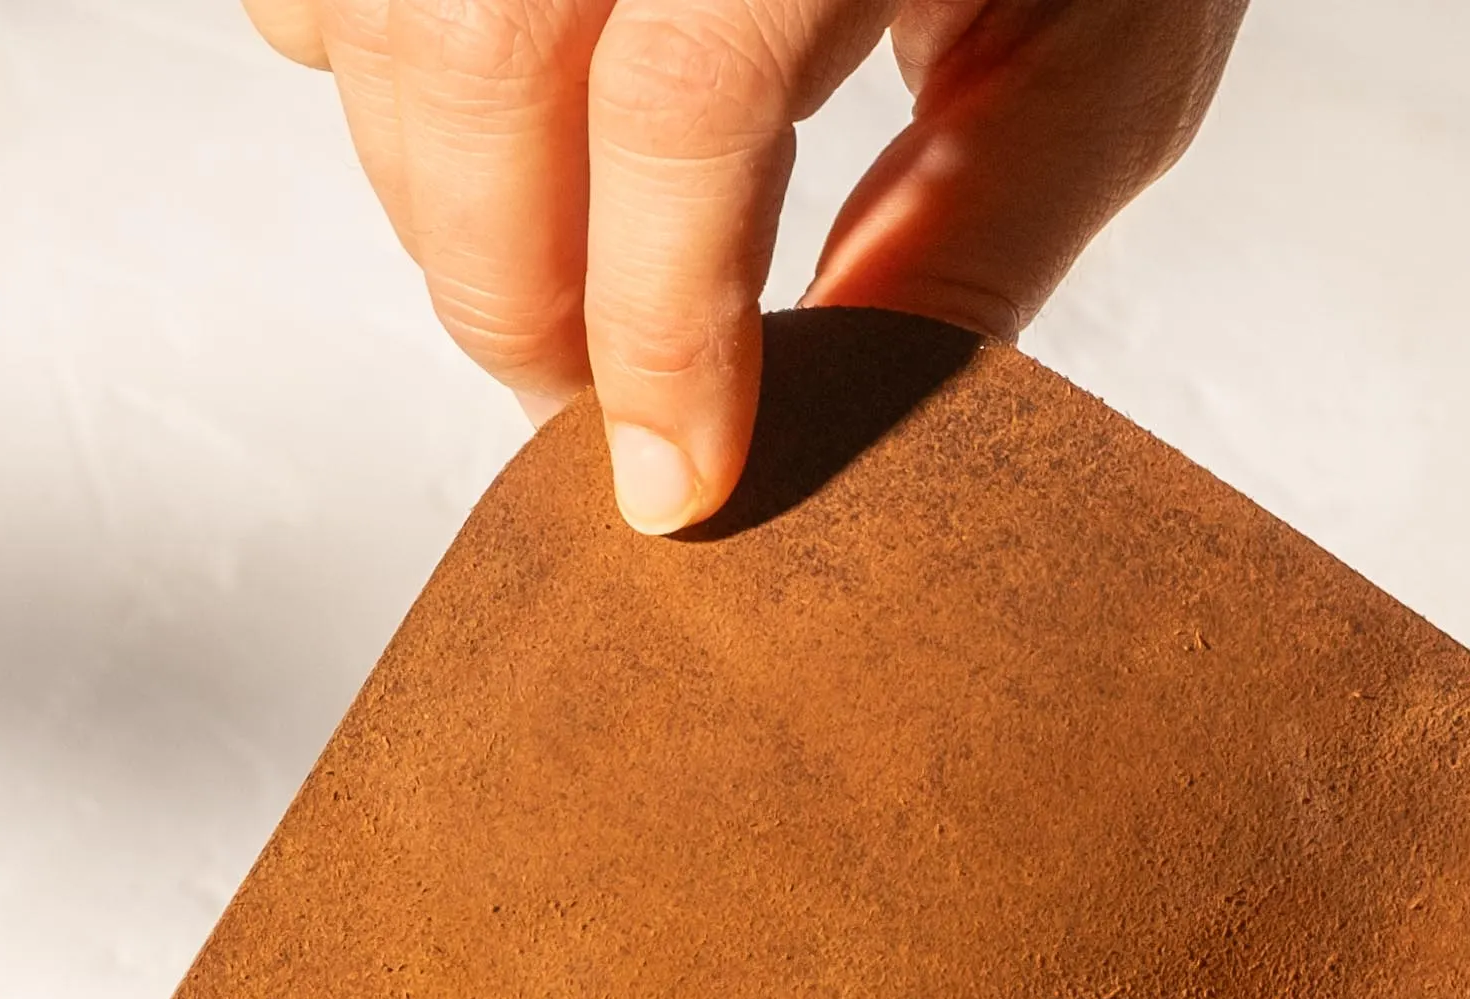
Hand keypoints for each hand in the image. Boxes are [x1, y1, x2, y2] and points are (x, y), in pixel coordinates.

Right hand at [241, 0, 1250, 529]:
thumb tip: (830, 442)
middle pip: (480, 61)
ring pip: (378, 18)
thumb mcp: (1093, 55)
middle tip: (587, 416)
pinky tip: (495, 138)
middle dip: (514, 294)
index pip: (675, 106)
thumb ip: (969, 241)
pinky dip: (376, 71)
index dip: (658, 327)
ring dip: (440, 201)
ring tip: (553, 298)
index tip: (672, 482)